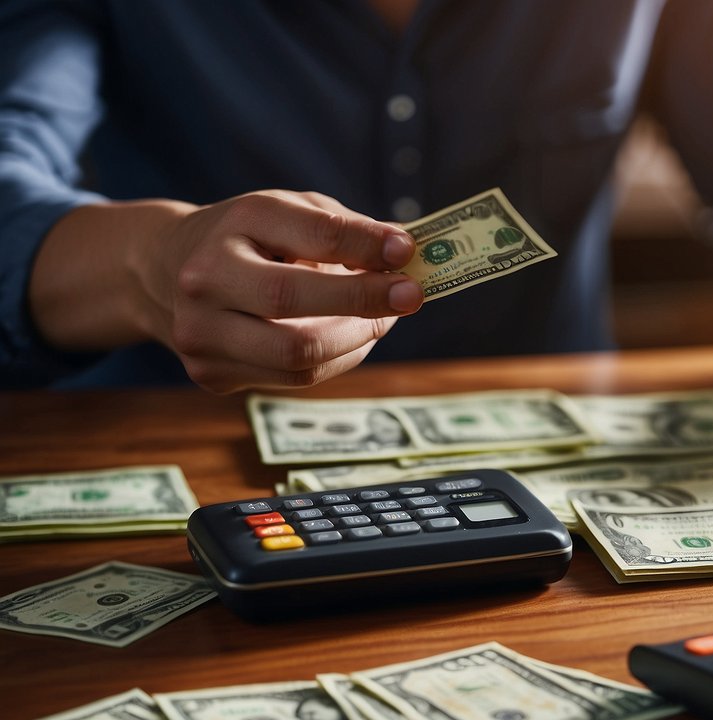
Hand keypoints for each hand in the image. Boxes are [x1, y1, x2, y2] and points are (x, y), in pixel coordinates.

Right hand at [139, 190, 422, 392]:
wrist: (167, 271)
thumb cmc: (253, 239)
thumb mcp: (293, 213)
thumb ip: (345, 230)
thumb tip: (403, 256)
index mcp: (235, 223)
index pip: (310, 235)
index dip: (363, 245)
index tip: (406, 251)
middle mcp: (206, 278)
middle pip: (292, 301)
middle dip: (362, 301)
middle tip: (411, 296)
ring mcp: (201, 333)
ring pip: (298, 356)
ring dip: (357, 339)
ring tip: (382, 319)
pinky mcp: (210, 374)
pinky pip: (295, 379)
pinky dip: (337, 360)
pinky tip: (350, 338)